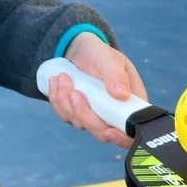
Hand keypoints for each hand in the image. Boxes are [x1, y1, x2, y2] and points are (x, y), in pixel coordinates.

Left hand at [46, 32, 147, 148]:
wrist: (78, 49)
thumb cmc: (99, 53)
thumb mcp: (110, 59)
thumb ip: (117, 76)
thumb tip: (122, 95)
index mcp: (129, 104)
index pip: (130, 131)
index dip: (121, 137)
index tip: (109, 132)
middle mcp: (113, 115)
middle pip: (101, 132)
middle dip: (84, 115)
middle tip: (74, 92)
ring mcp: (94, 116)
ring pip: (80, 123)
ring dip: (66, 102)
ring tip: (63, 76)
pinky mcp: (76, 114)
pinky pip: (65, 116)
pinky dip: (57, 100)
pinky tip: (55, 82)